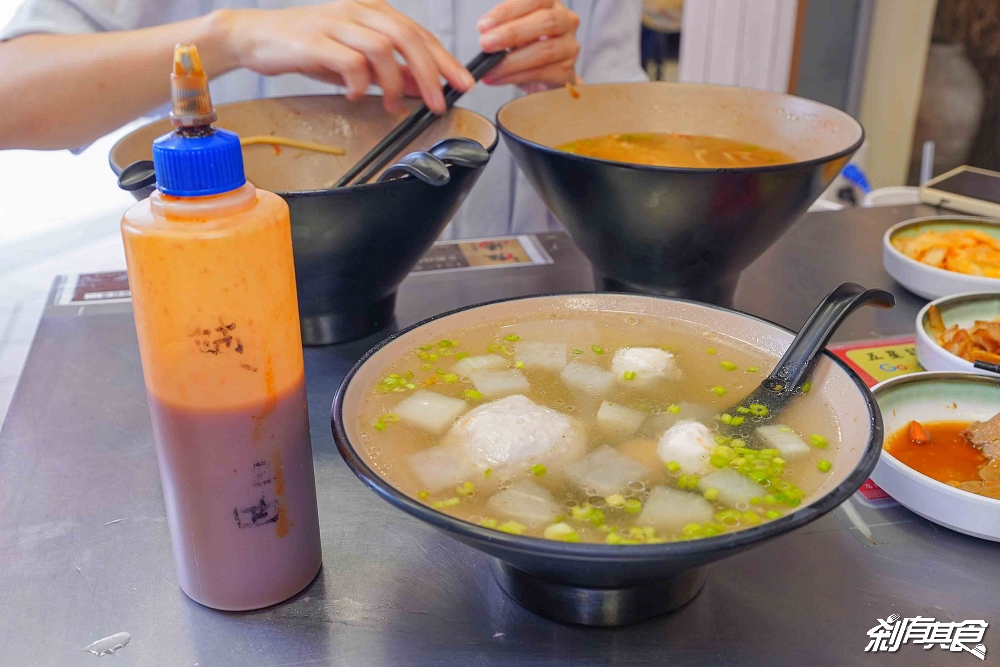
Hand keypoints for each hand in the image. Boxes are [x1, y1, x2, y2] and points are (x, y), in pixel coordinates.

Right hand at [219, 0, 473, 112]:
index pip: (419, 34)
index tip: (464, 84)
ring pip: (382, 48)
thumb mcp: (356, 59)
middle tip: (438, 102)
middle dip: (430, 73)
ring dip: (394, 83)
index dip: (445, 60)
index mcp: (373, 11)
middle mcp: (358, 10)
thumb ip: (390, 71)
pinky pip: (349, 61)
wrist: (256, 38)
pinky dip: (360, 83)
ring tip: (393, 105)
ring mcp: (336, 23)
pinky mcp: (315, 40)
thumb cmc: (308, 47)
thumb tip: (422, 86)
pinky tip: (357, 96)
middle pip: (408, 37)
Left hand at [476, 0, 580, 89]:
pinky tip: (497, 78)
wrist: (545, 78)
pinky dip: (514, 76)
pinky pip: (540, 73)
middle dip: (512, 33)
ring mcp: (569, 47)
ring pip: (544, 51)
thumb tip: (485, 36)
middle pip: (546, 21)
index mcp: (551, 4)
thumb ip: (504, 28)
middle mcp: (566, 21)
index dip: (508, 11)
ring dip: (511, 61)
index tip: (483, 25)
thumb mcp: (515, 31)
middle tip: (485, 44)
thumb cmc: (528, 48)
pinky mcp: (567, 72)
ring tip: (489, 68)